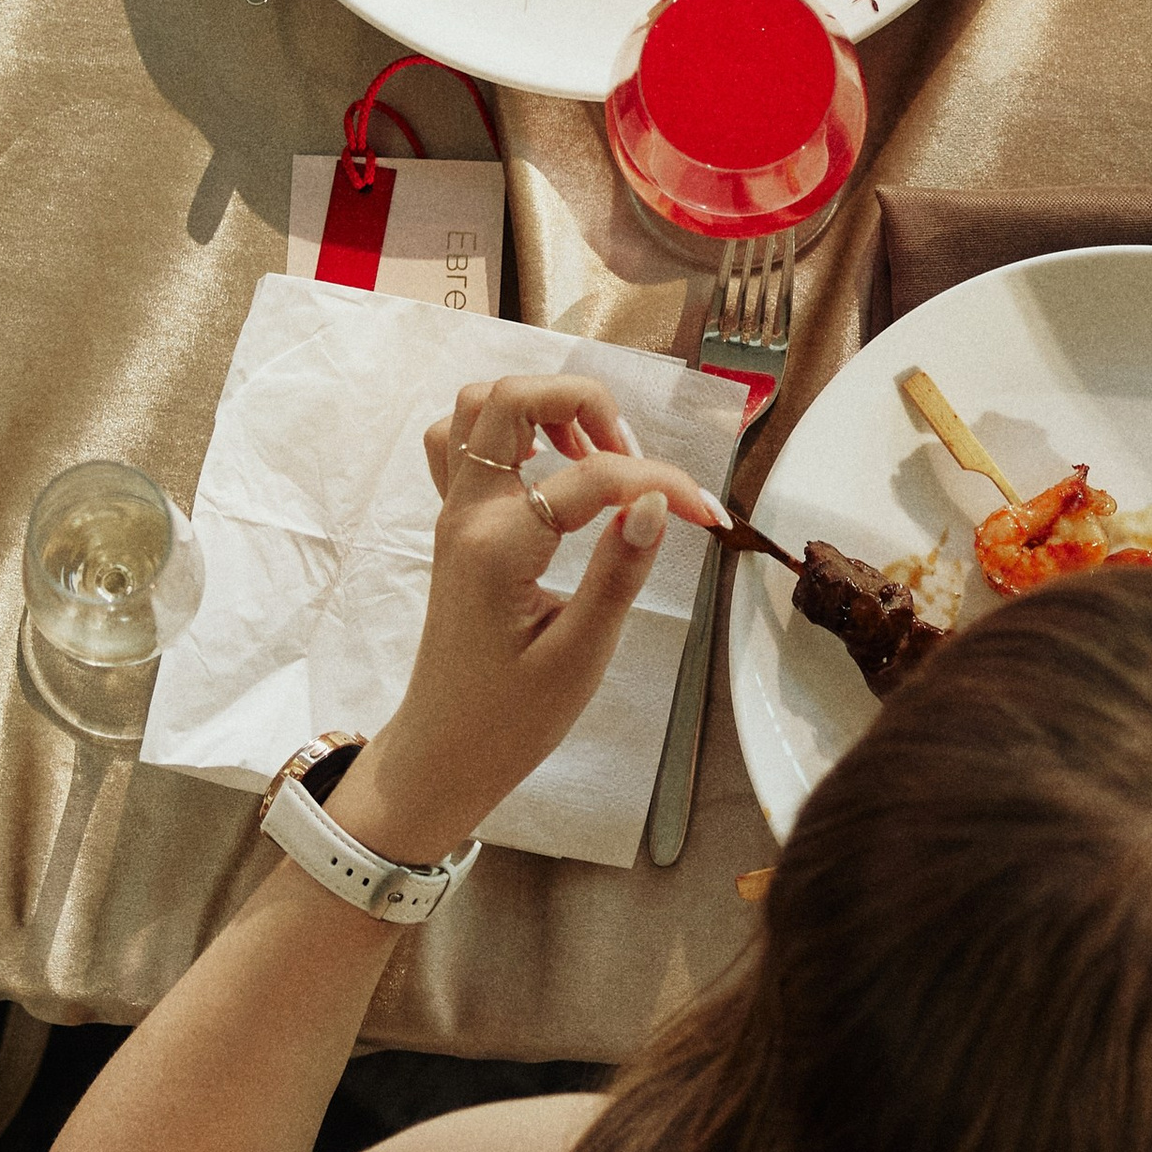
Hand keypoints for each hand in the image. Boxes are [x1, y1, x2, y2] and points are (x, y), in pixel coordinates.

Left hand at [338, 375, 724, 866]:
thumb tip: (657, 500)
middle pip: (510, 397)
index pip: (593, 477)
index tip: (708, 515)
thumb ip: (619, 572)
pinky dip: (505, 432)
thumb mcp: (580, 657)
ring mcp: (454, 515)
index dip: (663, 484)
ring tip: (594, 453)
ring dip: (543, 409)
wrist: (442, 754)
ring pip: (477, 408)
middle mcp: (468, 515)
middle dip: (587, 405)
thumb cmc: (511, 720)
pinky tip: (550, 466)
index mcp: (500, 548)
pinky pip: (459, 444)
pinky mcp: (455, 526)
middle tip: (635, 462)